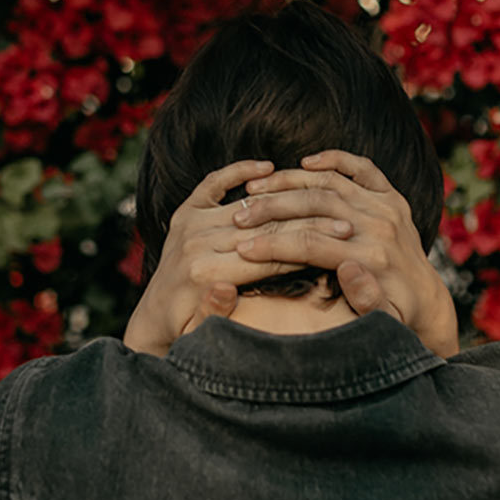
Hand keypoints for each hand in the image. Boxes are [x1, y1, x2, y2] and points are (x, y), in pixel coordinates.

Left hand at [123, 159, 355, 355]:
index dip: (308, 246)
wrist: (153, 318)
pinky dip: (237, 172)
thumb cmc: (185, 329)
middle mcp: (196, 243)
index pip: (269, 255)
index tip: (343, 240)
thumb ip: (215, 311)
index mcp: (205, 273)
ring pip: (249, 206)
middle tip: (346, 220)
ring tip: (324, 195)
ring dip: (288, 198)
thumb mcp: (200, 331)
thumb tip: (225, 289)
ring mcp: (190, 224)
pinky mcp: (185, 213)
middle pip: (265, 228)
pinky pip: (213, 184)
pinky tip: (266, 168)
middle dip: (309, 223)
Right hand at [232, 150, 458, 356]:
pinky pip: (362, 168)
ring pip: (330, 182)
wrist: (426, 300)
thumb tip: (348, 269)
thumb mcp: (383, 320)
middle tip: (238, 215)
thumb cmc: (396, 315)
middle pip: (314, 205)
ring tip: (254, 187)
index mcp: (372, 257)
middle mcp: (380, 225)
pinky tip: (305, 162)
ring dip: (289, 181)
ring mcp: (387, 206)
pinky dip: (334, 159)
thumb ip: (366, 299)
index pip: (311, 244)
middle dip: (271, 209)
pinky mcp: (392, 196)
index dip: (272, 245)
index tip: (241, 248)